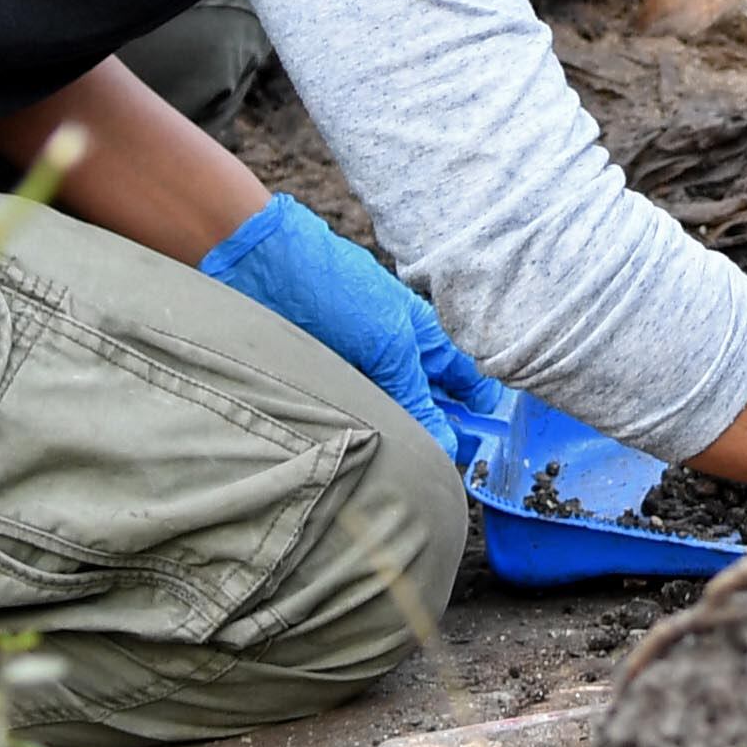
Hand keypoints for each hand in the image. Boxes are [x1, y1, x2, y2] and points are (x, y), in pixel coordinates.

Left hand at [197, 194, 491, 448]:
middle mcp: (393, 354)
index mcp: (421, 335)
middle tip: (441, 476)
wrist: (262, 267)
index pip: (461, 376)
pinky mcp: (323, 382)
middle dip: (437, 434)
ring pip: (388, 415)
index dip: (475, 408)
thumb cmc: (335, 291)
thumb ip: (416, 396)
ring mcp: (357, 369)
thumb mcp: (388, 345)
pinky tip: (363, 461)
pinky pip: (351, 416)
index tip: (484, 445)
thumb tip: (446, 447)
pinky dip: (359, 435)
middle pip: (426, 403)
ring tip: (404, 479)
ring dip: (395, 440)